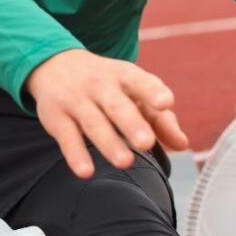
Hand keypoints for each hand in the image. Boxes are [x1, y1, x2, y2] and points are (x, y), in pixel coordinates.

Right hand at [25, 49, 188, 178]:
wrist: (53, 64)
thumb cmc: (104, 84)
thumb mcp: (132, 92)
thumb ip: (159, 118)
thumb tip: (181, 144)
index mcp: (123, 76)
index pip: (139, 81)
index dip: (152, 91)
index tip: (166, 103)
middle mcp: (99, 85)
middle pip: (116, 105)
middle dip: (131, 123)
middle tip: (146, 142)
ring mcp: (76, 100)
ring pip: (93, 122)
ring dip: (108, 142)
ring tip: (125, 162)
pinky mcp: (56, 117)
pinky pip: (67, 137)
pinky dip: (75, 155)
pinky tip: (85, 171)